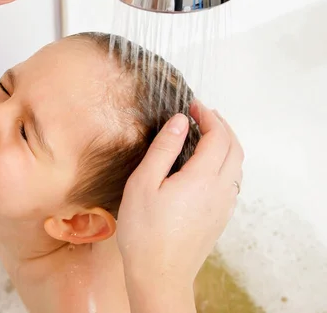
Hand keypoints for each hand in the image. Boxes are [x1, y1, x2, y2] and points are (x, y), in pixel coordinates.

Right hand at [117, 100, 243, 287]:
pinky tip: (206, 166)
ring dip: (227, 144)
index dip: (208, 116)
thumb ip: (163, 149)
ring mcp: (223, 206)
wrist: (160, 276)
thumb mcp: (144, 184)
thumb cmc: (145, 232)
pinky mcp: (220, 218)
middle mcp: (220, 190)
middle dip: (222, 126)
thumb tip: (179, 122)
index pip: (218, 136)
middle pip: (235, 148)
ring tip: (206, 135)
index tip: (193, 105)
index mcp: (202, 178)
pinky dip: (225, 163)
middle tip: (203, 114)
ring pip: (237, 166)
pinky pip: (232, 182)